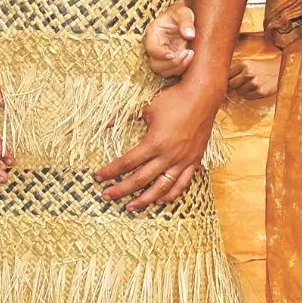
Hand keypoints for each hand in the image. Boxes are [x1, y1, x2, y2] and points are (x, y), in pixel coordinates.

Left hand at [95, 78, 222, 210]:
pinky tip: (159, 200)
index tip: (98, 177)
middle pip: (140, 180)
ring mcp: (183, 161)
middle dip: (121, 190)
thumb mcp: (145, 106)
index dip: (111, 171)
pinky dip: (170, 195)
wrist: (203, 95)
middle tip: (106, 196)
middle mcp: (169, 156)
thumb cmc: (174, 99)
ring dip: (144, 199)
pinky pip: (182, 184)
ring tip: (130, 207)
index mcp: (154, 143)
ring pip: (161, 188)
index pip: (127, 162)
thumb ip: (124, 117)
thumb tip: (106, 125)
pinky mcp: (194, 160)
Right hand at [144, 0, 196, 77]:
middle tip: (185, 52)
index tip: (173, 54)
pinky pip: (172, 71)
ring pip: (162, 71)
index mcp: (153, 34)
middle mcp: (155, 47)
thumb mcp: (183, 12)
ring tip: (189, 53)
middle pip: (155, 65)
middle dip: (170, 63)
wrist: (183, 18)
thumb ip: (186, 22)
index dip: (160, 54)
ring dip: (177, 67)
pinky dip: (181, 68)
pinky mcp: (170, 61)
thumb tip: (190, 35)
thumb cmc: (181, 13)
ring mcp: (162, 56)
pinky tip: (190, 56)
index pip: (151, 49)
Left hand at [227, 53, 278, 100]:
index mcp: (243, 64)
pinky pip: (247, 97)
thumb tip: (220, 82)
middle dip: (234, 85)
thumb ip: (235, 70)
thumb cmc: (260, 67)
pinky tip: (256, 88)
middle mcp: (248, 73)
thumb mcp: (248, 63)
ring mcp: (255, 83)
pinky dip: (250, 94)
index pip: (227, 75)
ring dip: (243, 90)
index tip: (229, 80)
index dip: (227, 79)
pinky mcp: (260, 92)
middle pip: (231, 85)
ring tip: (251, 84)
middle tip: (241, 83)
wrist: (279, 70)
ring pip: (239, 92)